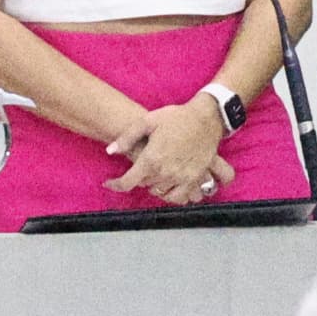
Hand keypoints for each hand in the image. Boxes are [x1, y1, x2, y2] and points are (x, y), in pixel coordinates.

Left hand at [106, 100, 231, 205]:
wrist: (206, 119)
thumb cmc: (176, 117)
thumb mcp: (147, 121)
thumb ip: (127, 138)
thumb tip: (110, 151)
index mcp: (151, 159)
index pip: (128, 182)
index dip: (115, 185)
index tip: (109, 183)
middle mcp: (166, 172)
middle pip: (144, 185)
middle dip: (138, 177)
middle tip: (141, 164)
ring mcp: (182, 178)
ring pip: (160, 193)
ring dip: (154, 185)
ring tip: (154, 173)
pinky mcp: (195, 180)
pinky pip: (180, 197)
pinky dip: (172, 195)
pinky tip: (169, 185)